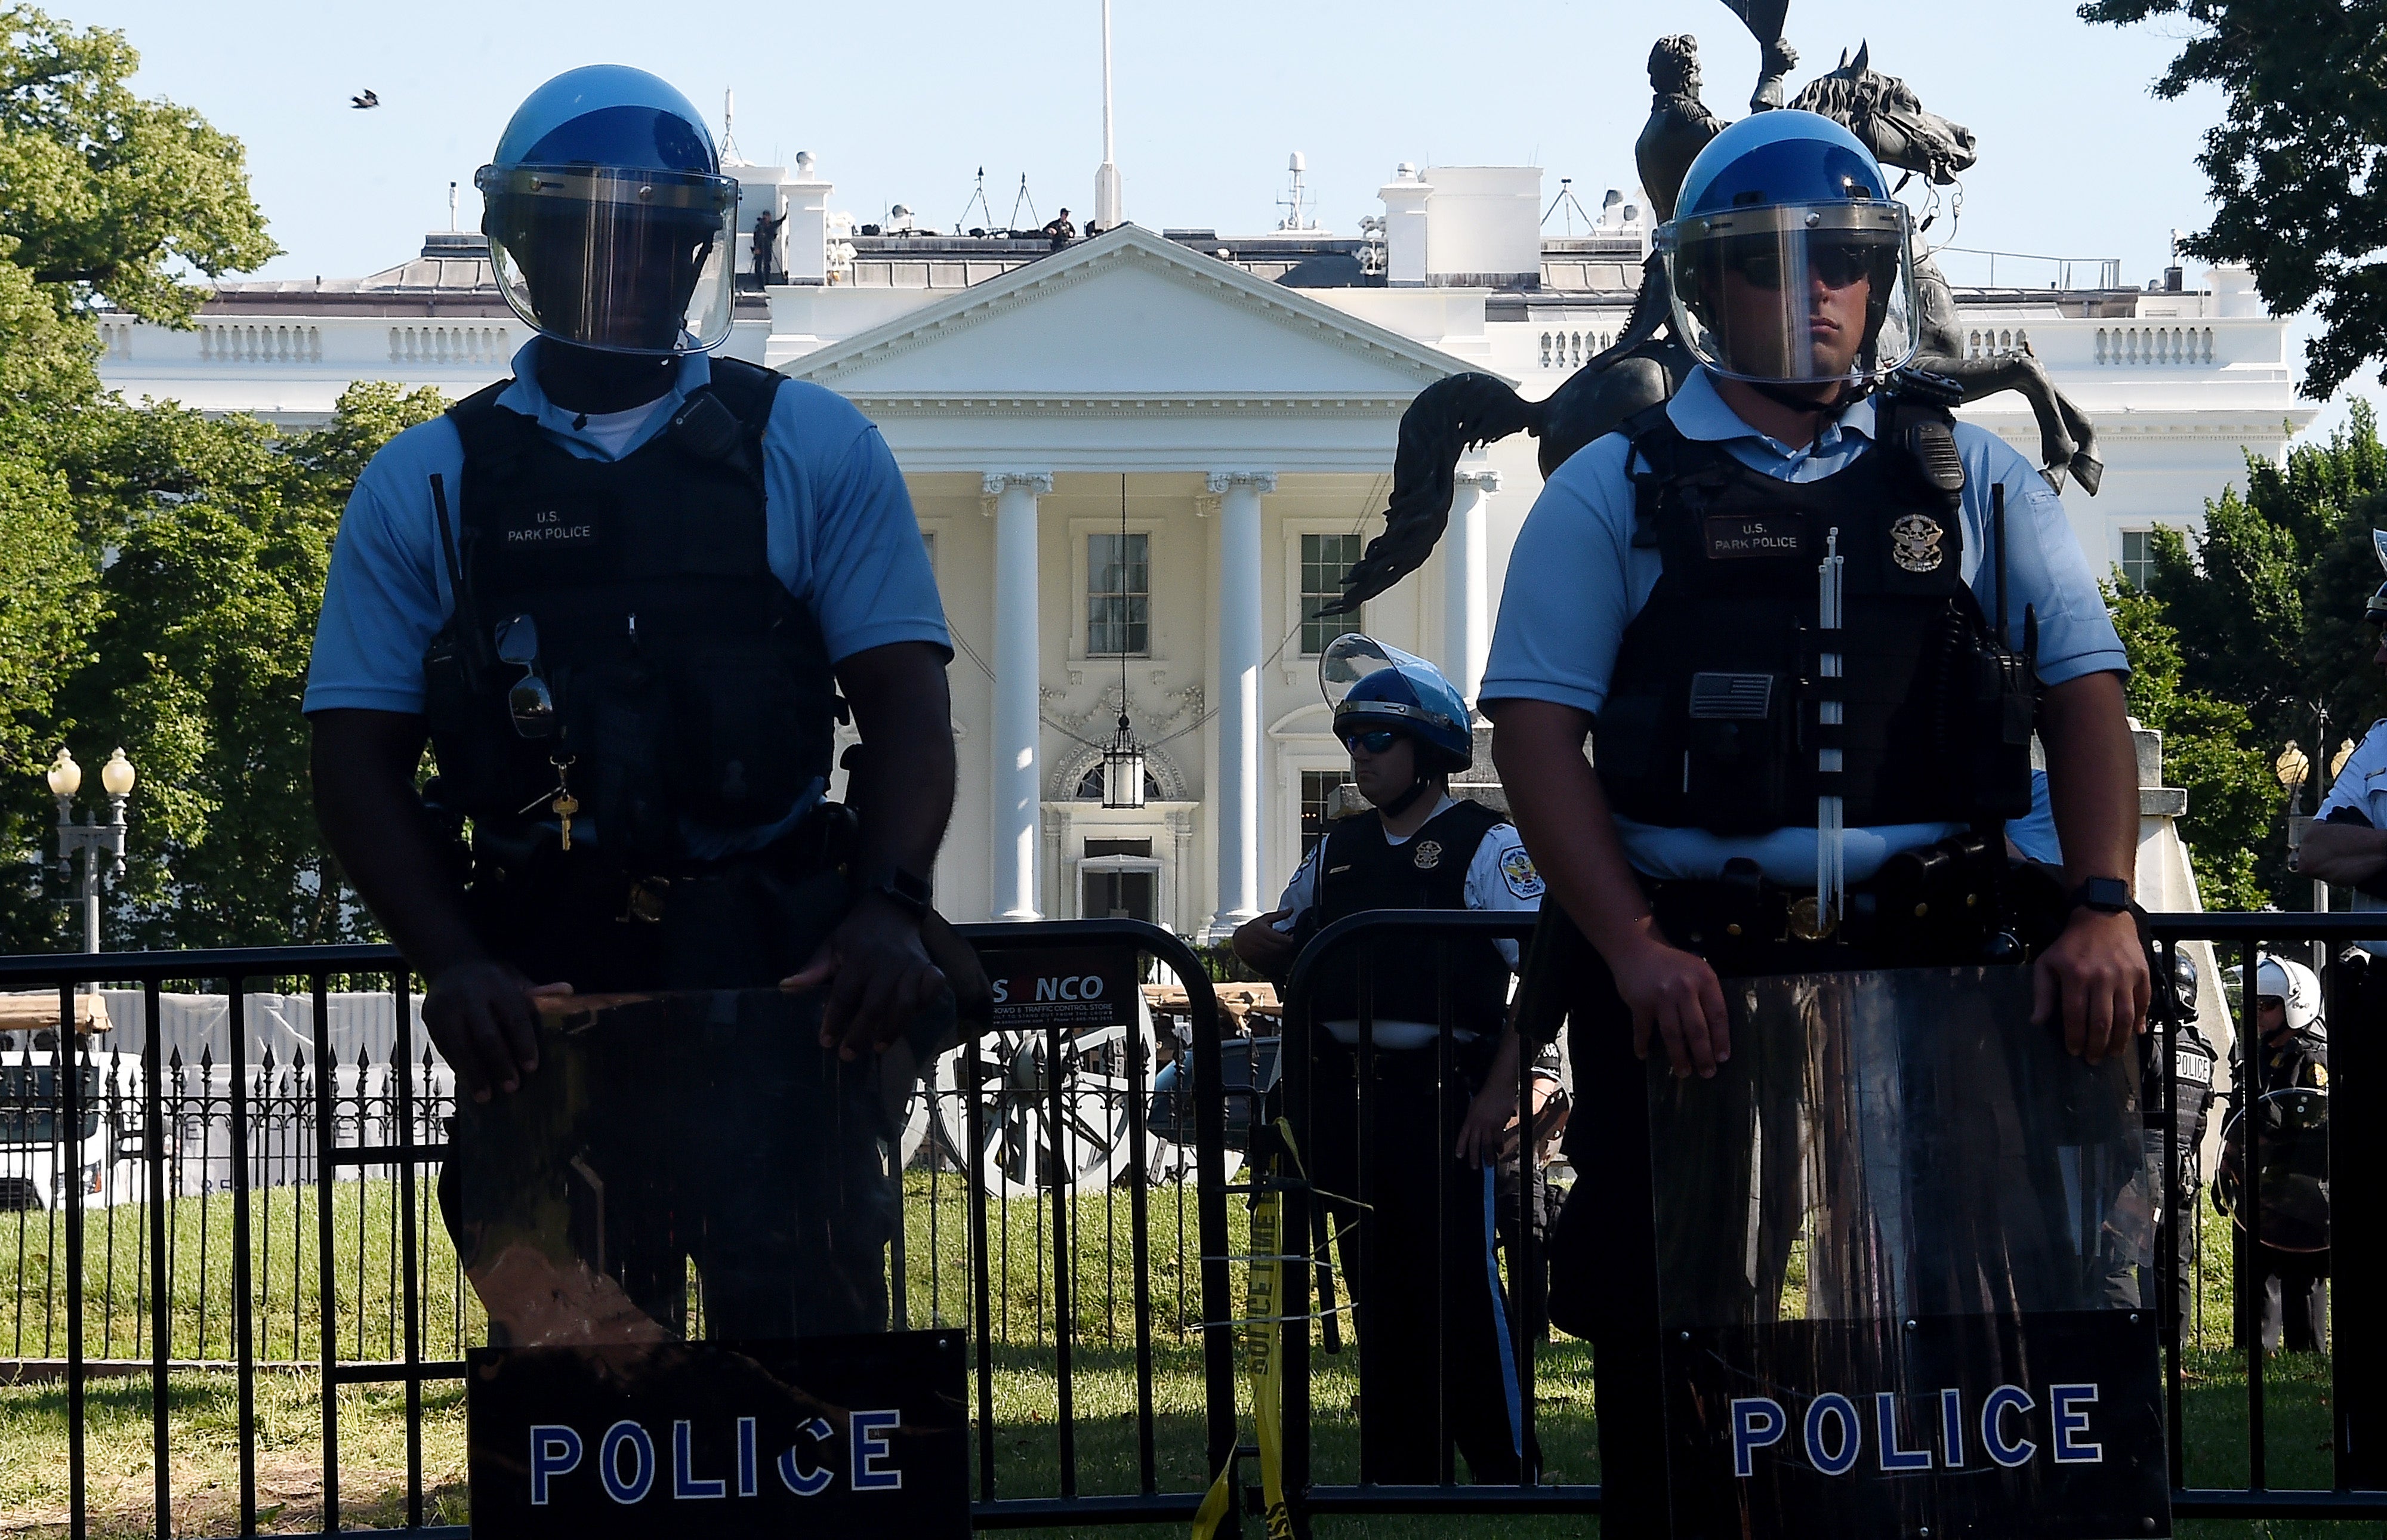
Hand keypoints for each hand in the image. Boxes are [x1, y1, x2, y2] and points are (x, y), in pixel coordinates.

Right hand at [422, 958, 569, 1101]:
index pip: (514, 1016)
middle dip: (499, 1063)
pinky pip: (445, 1048)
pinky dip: (459, 1067)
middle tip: (512, 1087)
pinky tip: (470, 1084)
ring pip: (460, 1045)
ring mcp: (446, 1008)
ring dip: (474, 1073)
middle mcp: (469, 996)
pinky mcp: (431, 1020)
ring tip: (486, 1096)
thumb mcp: (515, 980)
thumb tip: (569, 993)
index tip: (531, 1068)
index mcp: (497, 984)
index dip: (523, 1043)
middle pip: (486, 1034)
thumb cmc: (493, 981)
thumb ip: (538, 992)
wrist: (450, 967)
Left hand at [782, 895, 949, 1060]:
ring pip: (905, 1002)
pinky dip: (925, 1004)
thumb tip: (786, 988)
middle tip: (848, 1054)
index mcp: (859, 957)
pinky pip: (932, 989)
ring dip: (892, 1027)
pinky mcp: (930, 967)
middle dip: (860, 1032)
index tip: (826, 1041)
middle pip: (874, 1004)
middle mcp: (887, 963)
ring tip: (878, 1047)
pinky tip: (913, 1018)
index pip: (844, 993)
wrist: (891, 909)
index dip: (834, 1019)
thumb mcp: (832, 946)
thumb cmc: (858, 934)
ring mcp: (912, 965)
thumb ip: (812, 970)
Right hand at [1232, 910, 1297, 975]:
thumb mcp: (1265, 919)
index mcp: (1265, 933)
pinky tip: (1279, 958)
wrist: (1238, 942)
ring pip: (1281, 960)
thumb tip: (1292, 909)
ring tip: (1285, 951)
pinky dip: (1280, 965)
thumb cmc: (1253, 928)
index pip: (1286, 941)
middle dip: (1290, 948)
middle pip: (1285, 951)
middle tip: (1291, 945)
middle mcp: (1262, 946)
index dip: (1292, 939)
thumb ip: (1279, 915)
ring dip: (1286, 957)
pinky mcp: (1260, 965)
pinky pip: (1274, 968)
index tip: (1293, 937)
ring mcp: (1261, 957)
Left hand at [1455, 1078, 1518, 1169]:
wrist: (1498, 1087)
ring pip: (1486, 1144)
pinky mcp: (1498, 1124)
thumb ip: (1474, 1118)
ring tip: (1489, 1163)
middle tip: (1475, 1167)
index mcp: (1470, 1118)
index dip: (1461, 1146)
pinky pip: (1498, 1138)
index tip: (1459, 1156)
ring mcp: (1488, 1124)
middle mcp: (1478, 1123)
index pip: (1463, 1135)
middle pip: (1474, 1143)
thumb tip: (1475, 1128)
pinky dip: (1499, 1146)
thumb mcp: (1474, 1106)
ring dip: (1488, 1155)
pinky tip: (1500, 1151)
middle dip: (1474, 1157)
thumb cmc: (1487, 1094)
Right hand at [1613, 932, 1730, 1078]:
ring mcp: (1661, 997)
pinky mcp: (1640, 1003)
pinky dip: (1642, 1044)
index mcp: (1704, 979)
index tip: (1723, 1058)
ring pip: (1673, 1034)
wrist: (1636, 948)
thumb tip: (1714, 1033)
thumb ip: (1706, 995)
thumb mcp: (1697, 970)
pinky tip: (1644, 1055)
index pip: (1718, 1015)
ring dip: (1679, 1057)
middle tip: (1707, 1073)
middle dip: (1703, 1055)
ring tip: (1684, 1072)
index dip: (1721, 1039)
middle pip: (1697, 1030)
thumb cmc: (1671, 963)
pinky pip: (1643, 1029)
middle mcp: (1684, 989)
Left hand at [2032, 906, 2148, 1064]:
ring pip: (2125, 1017)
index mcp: (2076, 976)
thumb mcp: (2047, 963)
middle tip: (2093, 1059)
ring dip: (2119, 1040)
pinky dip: (2141, 1021)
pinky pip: (2143, 1003)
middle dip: (2097, 1045)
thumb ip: (2042, 993)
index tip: (2074, 1051)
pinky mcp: (2142, 974)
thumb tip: (2037, 1021)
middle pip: (2101, 1021)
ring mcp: (2125, 976)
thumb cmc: (2071, 944)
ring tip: (2112, 1053)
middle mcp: (2102, 978)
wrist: (2102, 917)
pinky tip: (2135, 1034)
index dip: (2075, 1037)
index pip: (2075, 1016)